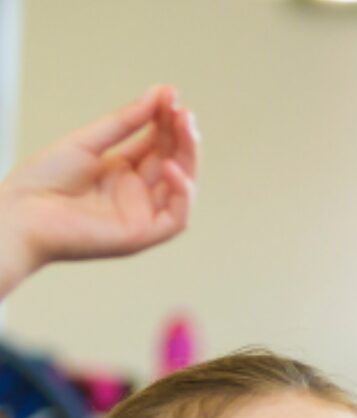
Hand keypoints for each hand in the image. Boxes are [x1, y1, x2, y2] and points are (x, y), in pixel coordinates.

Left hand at [0, 85, 197, 288]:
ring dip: (188, 158)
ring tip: (184, 128)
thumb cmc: (43, 182)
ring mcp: (140, 216)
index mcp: (122, 173)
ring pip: (181, 189)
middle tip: (182, 109)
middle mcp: (136, 195)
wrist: (20, 215)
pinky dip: (182, 194)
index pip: (156, 144)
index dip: (165, 120)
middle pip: (173, 163)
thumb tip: (156, 95)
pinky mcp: (141, 236)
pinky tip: (171, 167)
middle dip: (181, 136)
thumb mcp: (86, 142)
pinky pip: (176, 219)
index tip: (169, 94)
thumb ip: (123, 123)